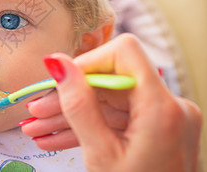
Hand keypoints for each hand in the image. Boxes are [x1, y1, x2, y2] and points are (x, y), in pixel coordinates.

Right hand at [20, 34, 201, 171]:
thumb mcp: (100, 154)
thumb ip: (78, 105)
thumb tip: (58, 64)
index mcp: (162, 108)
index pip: (124, 53)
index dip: (89, 62)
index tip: (60, 79)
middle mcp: (169, 106)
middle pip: (109, 82)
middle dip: (68, 97)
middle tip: (36, 111)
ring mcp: (162, 117)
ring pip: (107, 102)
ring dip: (71, 115)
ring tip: (38, 129)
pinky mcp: (153, 127)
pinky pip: (114, 118)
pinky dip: (87, 126)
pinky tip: (56, 137)